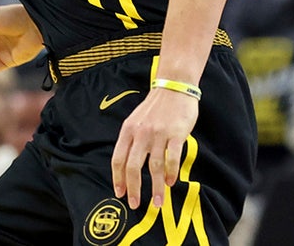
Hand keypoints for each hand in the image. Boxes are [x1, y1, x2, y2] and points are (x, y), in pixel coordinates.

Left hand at [111, 87, 198, 209]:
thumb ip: (131, 141)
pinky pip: (172, 158)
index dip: (118, 178)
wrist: (173, 89)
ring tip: (158, 202)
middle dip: (134, 189)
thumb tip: (127, 166)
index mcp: (128, 131)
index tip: (119, 193)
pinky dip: (171, 172)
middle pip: (133, 166)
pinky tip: (170, 182)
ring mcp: (158, 134)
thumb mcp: (135, 121)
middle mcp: (140, 133)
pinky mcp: (176, 134)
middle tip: (135, 204)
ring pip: (154, 166)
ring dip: (155, 187)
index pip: (118, 159)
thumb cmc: (155, 108)